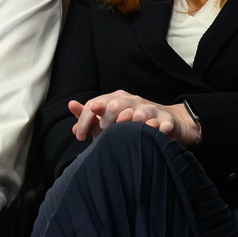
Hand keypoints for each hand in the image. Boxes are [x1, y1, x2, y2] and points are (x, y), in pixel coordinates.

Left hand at [69, 90, 199, 146]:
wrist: (167, 122)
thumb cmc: (130, 124)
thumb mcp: (108, 120)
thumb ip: (89, 116)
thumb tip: (71, 105)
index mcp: (116, 98)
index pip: (95, 104)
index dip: (84, 121)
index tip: (80, 137)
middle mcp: (133, 100)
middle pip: (115, 106)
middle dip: (106, 122)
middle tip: (105, 135)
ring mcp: (151, 109)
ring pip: (139, 115)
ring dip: (129, 126)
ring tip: (124, 135)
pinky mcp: (166, 120)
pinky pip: (160, 125)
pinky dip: (153, 132)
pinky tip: (148, 137)